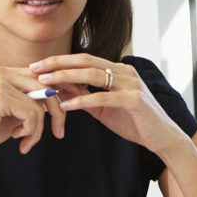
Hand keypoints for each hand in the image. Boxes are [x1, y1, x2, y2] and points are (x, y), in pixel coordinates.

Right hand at [0, 66, 65, 162]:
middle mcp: (2, 72)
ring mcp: (0, 82)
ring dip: (39, 129)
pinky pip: (33, 114)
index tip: (69, 112)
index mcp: (6, 72)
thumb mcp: (15, 112)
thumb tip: (63, 96)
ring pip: (42, 104)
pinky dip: (32, 132)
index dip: (62, 93)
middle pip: (48, 86)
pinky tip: (19, 141)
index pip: (43, 77)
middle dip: (59, 112)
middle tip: (59, 133)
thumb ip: (33, 101)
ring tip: (28, 142)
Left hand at [31, 54, 185, 156]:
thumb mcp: (104, 107)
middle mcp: (124, 72)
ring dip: (66, 78)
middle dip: (58, 64)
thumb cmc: (134, 122)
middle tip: (35, 68)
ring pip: (93, 76)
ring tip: (46, 83)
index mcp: (117, 70)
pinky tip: (66, 105)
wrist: (162, 137)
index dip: (60, 61)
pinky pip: (103, 97)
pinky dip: (83, 100)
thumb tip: (60, 91)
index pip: (84, 60)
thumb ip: (85, 97)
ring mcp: (130, 84)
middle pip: (86, 62)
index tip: (38, 66)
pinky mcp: (134, 100)